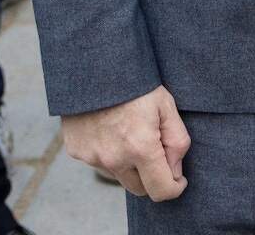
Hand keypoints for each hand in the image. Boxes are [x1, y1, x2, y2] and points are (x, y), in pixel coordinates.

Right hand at [63, 86, 189, 200]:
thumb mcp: (166, 105)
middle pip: (139, 188)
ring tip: (128, 131)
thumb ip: (177, 142)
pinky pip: (98, 161)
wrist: (93, 64)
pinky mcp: (76, 150)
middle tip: (155, 152)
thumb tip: (174, 171)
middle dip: (151, 177)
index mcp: (140, 148)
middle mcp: (114, 158)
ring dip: (128, 163)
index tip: (178, 178)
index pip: (161, 191)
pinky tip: (108, 127)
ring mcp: (92, 156)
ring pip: (119, 174)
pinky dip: (107, 152)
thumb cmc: (134, 82)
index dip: (174, 187)